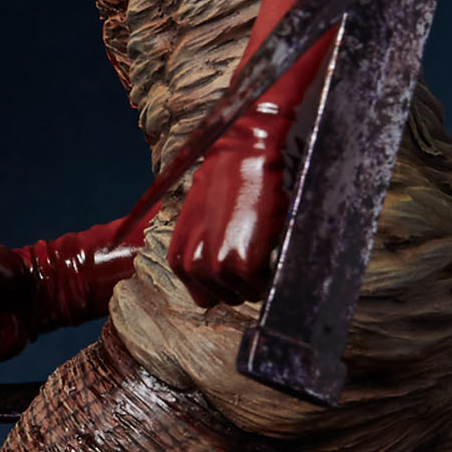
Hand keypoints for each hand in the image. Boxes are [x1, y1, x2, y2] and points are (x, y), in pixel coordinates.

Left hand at [167, 98, 290, 307]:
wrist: (247, 154)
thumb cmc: (228, 179)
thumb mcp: (200, 219)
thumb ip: (202, 250)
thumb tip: (218, 273)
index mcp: (178, 258)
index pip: (205, 296)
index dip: (226, 281)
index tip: (238, 257)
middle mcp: (192, 267)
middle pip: (228, 298)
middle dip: (243, 279)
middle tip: (252, 245)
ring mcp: (217, 268)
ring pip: (247, 294)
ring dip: (259, 274)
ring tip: (258, 238)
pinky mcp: (244, 266)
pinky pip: (263, 286)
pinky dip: (272, 269)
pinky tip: (268, 241)